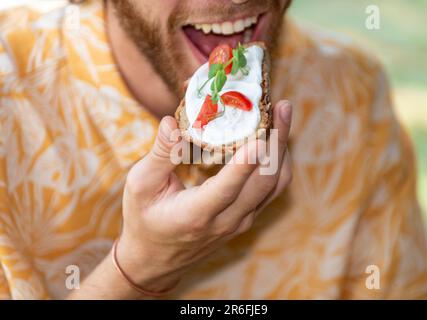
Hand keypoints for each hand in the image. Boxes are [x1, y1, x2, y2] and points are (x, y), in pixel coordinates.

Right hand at [117, 100, 292, 293]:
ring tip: (282, 114)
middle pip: (263, 182)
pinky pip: (272, 189)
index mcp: (195, 215)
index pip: (227, 188)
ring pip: (275, 185)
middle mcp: (226, 221)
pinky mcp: (247, 217)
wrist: (157, 259)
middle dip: (277, 141)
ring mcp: (241, 221)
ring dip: (282, 149)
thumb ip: (160, 155)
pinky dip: (277, 162)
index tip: (261, 134)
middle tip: (282, 106)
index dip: (245, 163)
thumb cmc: (144, 219)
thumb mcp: (140, 187)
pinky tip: (274, 138)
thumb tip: (172, 122)